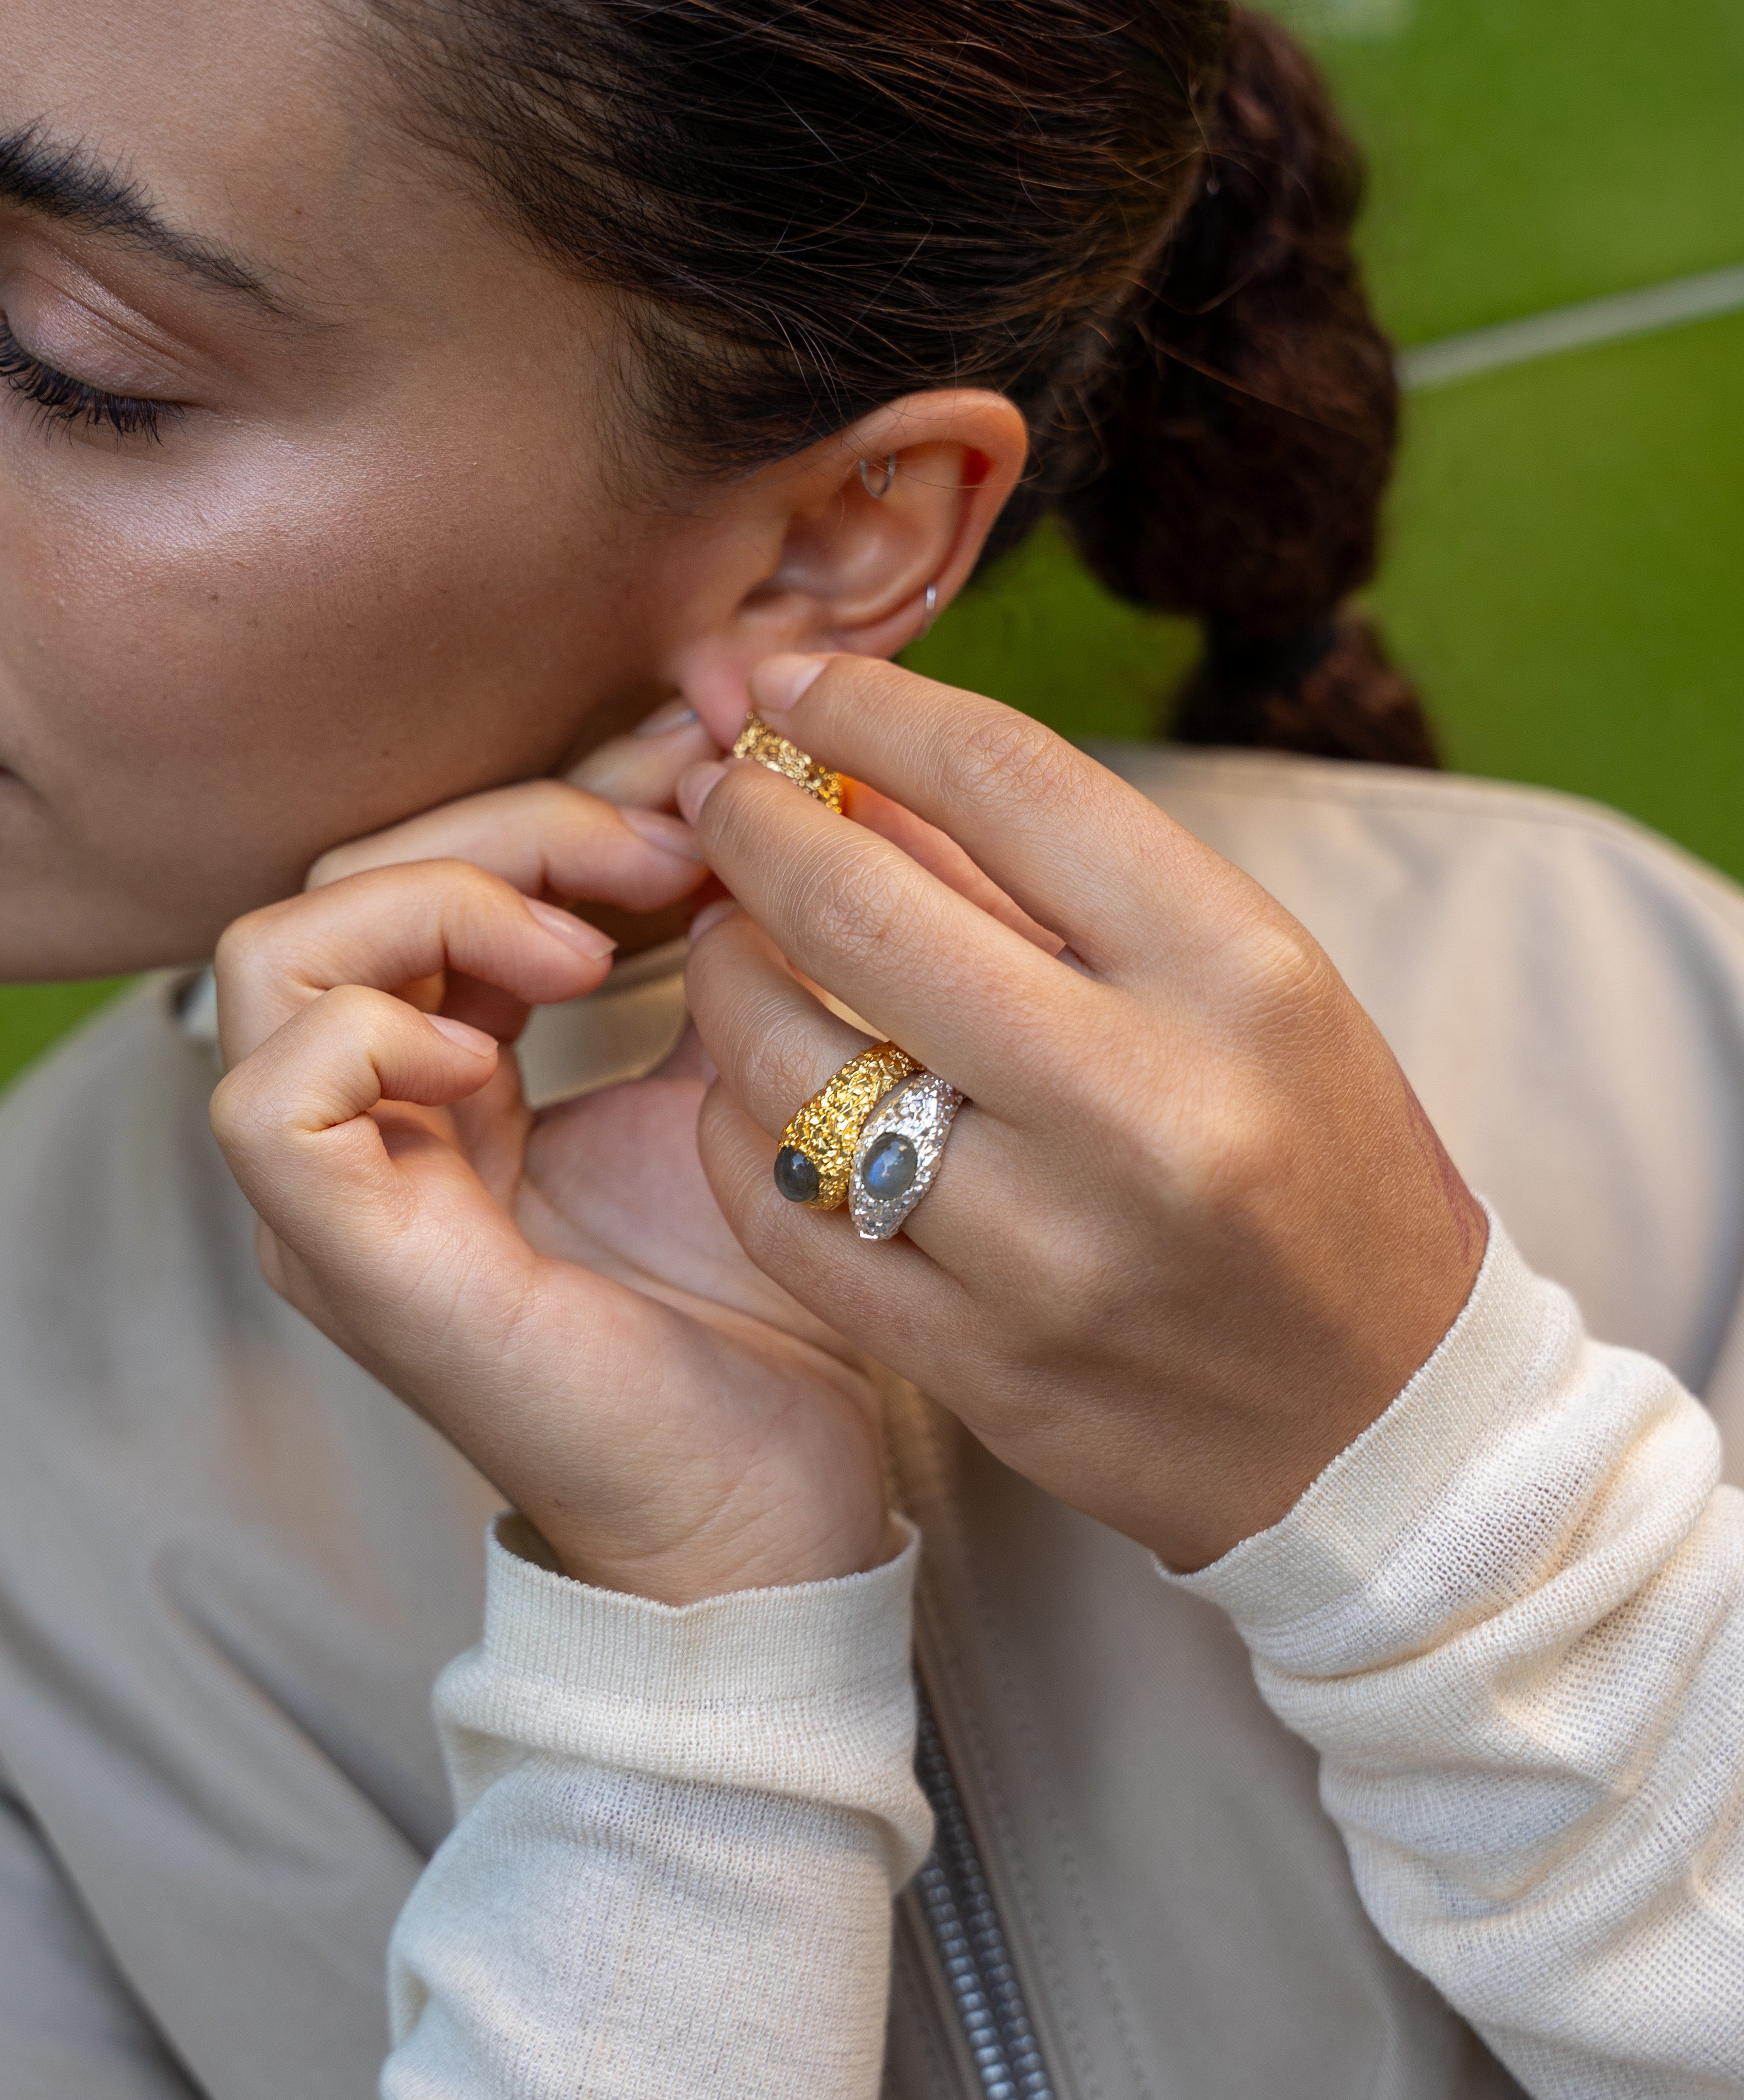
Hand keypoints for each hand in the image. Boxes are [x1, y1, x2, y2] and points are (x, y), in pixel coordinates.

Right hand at [209, 705, 892, 1603]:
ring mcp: (329, 1190)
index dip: (555, 793)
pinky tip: (506, 1050)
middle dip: (518, 823)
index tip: (702, 784)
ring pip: (277, 946)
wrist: (765, 1510)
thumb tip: (729, 759)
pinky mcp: (332, 1251)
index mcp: (445, 1072)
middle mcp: (365, 1119)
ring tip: (592, 948)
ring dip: (445, 898)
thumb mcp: (738, 1069)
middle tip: (670, 848)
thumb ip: (709, 932)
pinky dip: (379, 1023)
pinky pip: (267, 1085)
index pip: (430, 862)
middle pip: (350, 875)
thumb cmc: (759, 1312)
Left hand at [679, 656, 1485, 1570]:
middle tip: (717, 794)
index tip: (792, 680)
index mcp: (1239, 975)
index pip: (1009, 779)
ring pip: (795, 1072)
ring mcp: (1058, 1251)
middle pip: (866, 914)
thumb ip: (1050, 877)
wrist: (1382, 1419)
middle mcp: (1150, 1106)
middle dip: (755, 825)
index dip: (869, 704)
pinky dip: (741, 1131)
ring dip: (725, 978)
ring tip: (729, 942)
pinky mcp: (985, 1366)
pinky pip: (788, 1216)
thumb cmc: (1307, 1159)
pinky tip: (754, 1091)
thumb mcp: (1236, 987)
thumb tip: (851, 756)